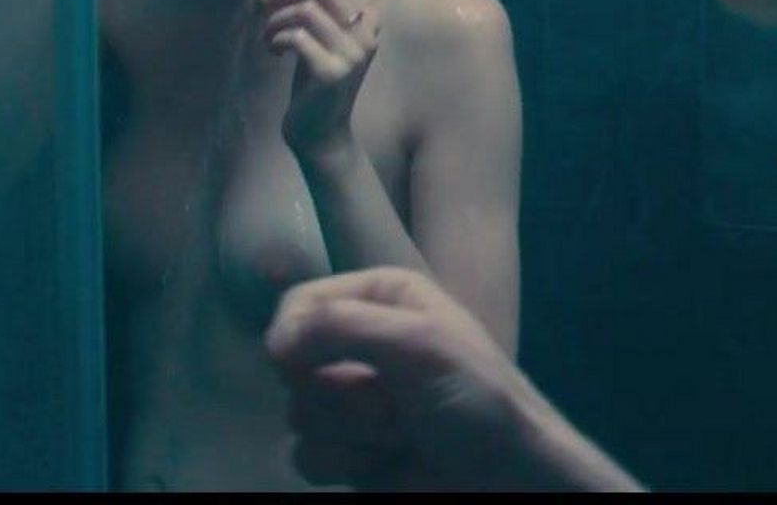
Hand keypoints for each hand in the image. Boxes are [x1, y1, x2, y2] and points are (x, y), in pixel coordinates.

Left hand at [263, 0, 380, 154]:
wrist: (322, 132)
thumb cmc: (316, 82)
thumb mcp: (324, 40)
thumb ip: (321, 12)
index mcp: (367, 23)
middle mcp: (366, 35)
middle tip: (264, 3)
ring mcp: (352, 54)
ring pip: (306, 10)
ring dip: (276, 19)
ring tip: (267, 36)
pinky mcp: (331, 72)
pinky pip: (297, 37)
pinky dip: (277, 38)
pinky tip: (274, 51)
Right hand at [268, 268, 631, 490]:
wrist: (504, 477)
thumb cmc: (473, 399)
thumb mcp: (417, 343)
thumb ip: (340, 326)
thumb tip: (272, 344)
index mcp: (383, 298)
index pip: (302, 302)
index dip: (294, 335)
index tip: (297, 362)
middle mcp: (363, 342)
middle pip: (294, 364)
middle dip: (343, 394)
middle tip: (395, 405)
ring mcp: (354, 400)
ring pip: (300, 413)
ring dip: (352, 432)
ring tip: (402, 433)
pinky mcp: (349, 449)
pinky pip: (307, 455)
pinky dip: (346, 462)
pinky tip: (387, 461)